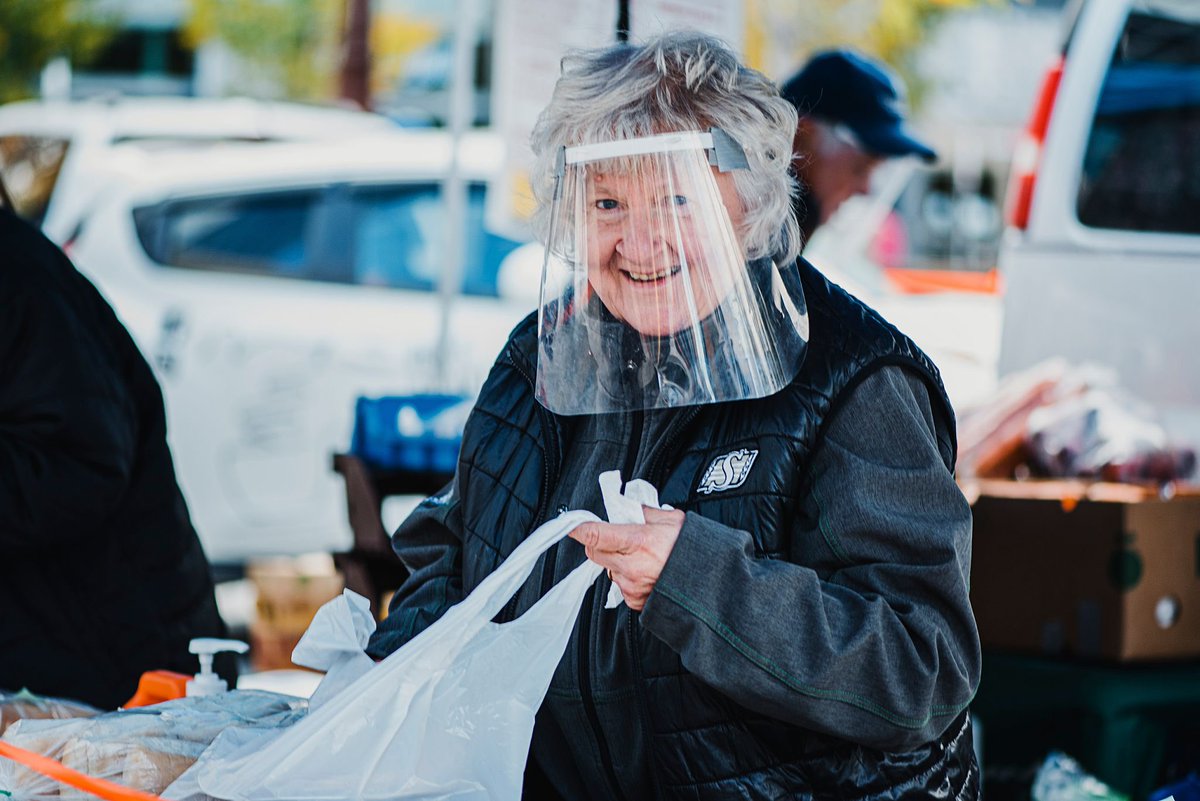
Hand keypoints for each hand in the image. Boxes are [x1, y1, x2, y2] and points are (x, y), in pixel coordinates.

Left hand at [569, 507, 684, 610]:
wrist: (712, 583)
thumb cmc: (694, 551)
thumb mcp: (672, 519)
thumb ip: (644, 511)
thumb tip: (625, 506)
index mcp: (638, 542)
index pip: (594, 535)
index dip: (579, 528)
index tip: (572, 524)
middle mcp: (631, 567)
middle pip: (593, 552)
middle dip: (599, 542)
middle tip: (617, 537)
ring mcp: (632, 587)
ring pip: (607, 569)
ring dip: (616, 561)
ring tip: (641, 557)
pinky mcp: (635, 601)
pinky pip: (620, 585)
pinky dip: (627, 577)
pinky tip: (647, 572)